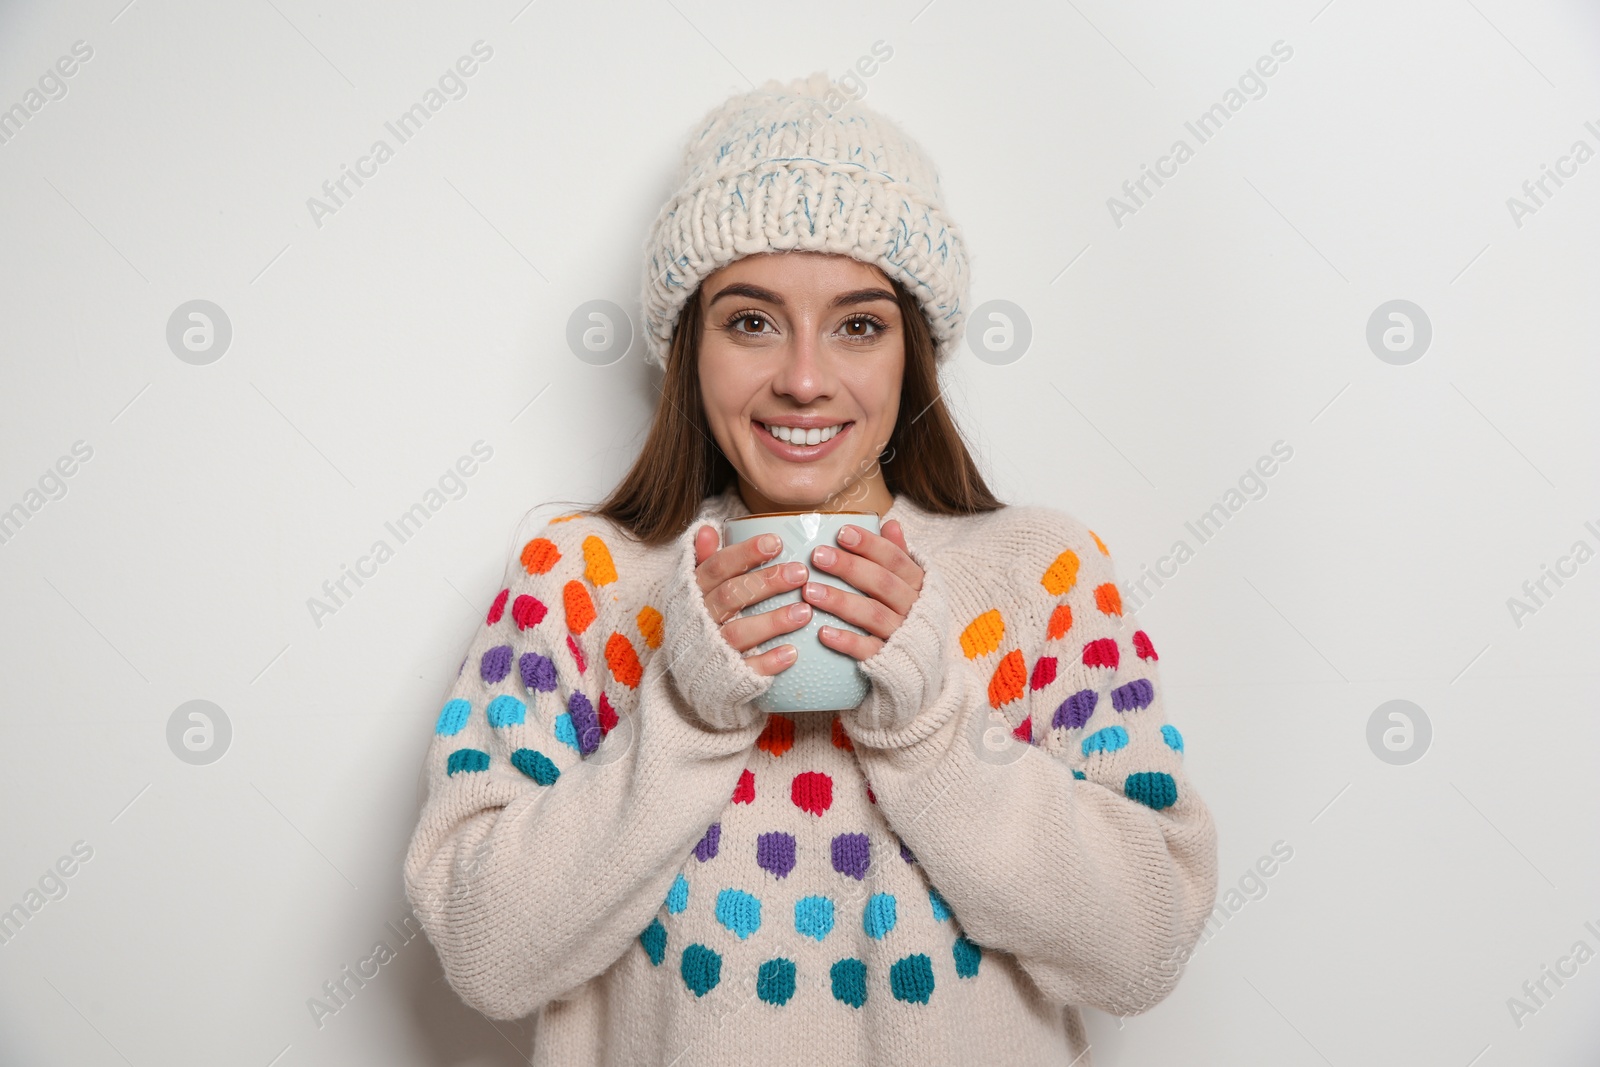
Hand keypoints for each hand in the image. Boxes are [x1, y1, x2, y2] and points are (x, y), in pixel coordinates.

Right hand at [691, 525, 812, 676]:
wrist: (692, 674)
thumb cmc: (702, 619)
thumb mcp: (698, 588)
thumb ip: (706, 560)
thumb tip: (706, 528)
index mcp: (695, 592)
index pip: (717, 567)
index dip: (744, 554)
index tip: (776, 542)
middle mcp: (701, 619)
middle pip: (731, 596)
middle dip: (766, 583)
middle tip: (801, 572)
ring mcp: (713, 648)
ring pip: (738, 632)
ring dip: (772, 622)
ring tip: (805, 612)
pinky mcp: (726, 677)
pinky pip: (746, 669)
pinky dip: (768, 662)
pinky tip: (793, 653)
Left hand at [803, 519, 923, 660]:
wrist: (924, 663)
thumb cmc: (910, 612)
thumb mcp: (911, 583)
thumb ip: (899, 555)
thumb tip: (890, 523)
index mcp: (917, 583)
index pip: (894, 558)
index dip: (869, 544)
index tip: (841, 532)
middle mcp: (912, 606)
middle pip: (881, 583)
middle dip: (849, 567)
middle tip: (818, 556)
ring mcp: (901, 633)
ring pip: (872, 614)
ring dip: (840, 602)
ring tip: (810, 591)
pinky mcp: (889, 659)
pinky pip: (868, 649)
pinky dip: (847, 641)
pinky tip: (823, 633)